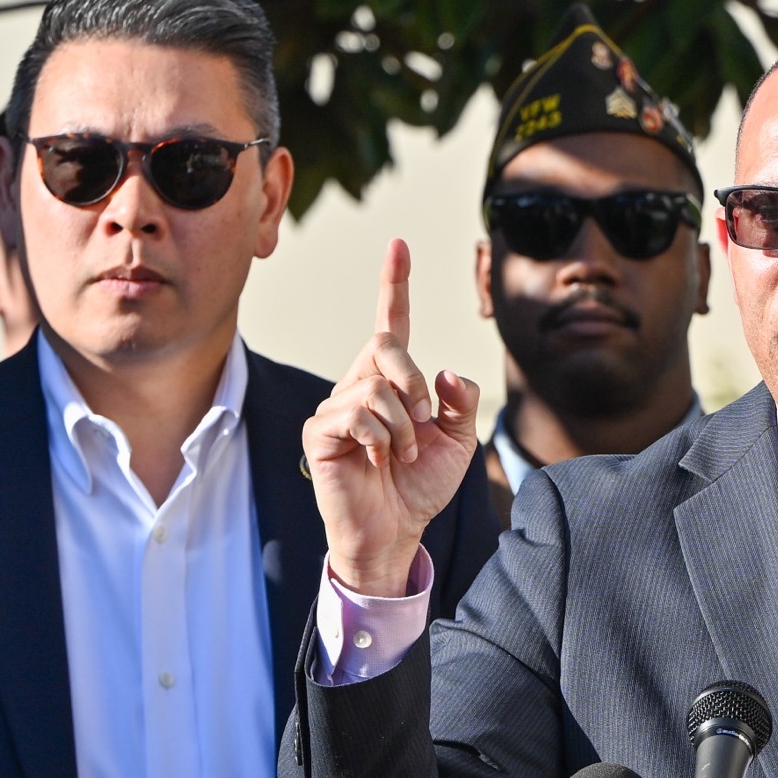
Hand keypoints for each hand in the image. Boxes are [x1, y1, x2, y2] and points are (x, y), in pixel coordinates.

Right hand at [308, 240, 478, 599]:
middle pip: (384, 345)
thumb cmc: (419, 487)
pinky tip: (380, 460)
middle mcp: (359, 385)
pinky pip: (355, 413)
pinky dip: (380, 438)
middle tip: (425, 419)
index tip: (399, 245)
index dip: (395, 284)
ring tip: (402, 455)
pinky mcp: (319, 432)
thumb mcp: (457, 442)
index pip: (391, 324)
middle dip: (413, 382)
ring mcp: (335, 407)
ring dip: (403, 426)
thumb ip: (458, 403)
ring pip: (374, 386)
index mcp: (391, 382)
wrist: (395, 532)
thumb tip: (444, 372)